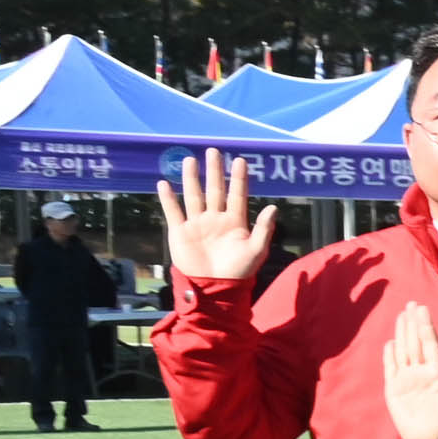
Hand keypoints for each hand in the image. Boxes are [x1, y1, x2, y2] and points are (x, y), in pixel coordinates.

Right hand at [160, 148, 278, 285]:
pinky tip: (164, 183)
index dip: (238, 178)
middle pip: (214, 189)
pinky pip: (173, 211)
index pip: (237, 194)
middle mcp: (216, 218)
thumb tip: (273, 207)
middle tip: (213, 151)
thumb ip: (264, 229)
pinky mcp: (180, 232)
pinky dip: (168, 198)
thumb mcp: (256, 250)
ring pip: (194, 195)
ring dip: (191, 178)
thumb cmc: (239, 271)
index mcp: (235, 221)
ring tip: (189, 160)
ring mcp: (197, 224)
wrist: (214, 287)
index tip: (240, 161)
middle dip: (214, 171)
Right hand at [379, 301, 437, 438]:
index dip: (426, 326)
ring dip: (401, 333)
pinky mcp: (394, 388)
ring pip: (403, 350)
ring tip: (401, 316)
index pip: (430, 343)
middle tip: (412, 304)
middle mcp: (421, 370)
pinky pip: (391, 367)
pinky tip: (391, 342)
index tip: (422, 309)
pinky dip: (390, 355)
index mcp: (437, 370)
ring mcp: (407, 378)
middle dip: (413, 323)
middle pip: (415, 342)